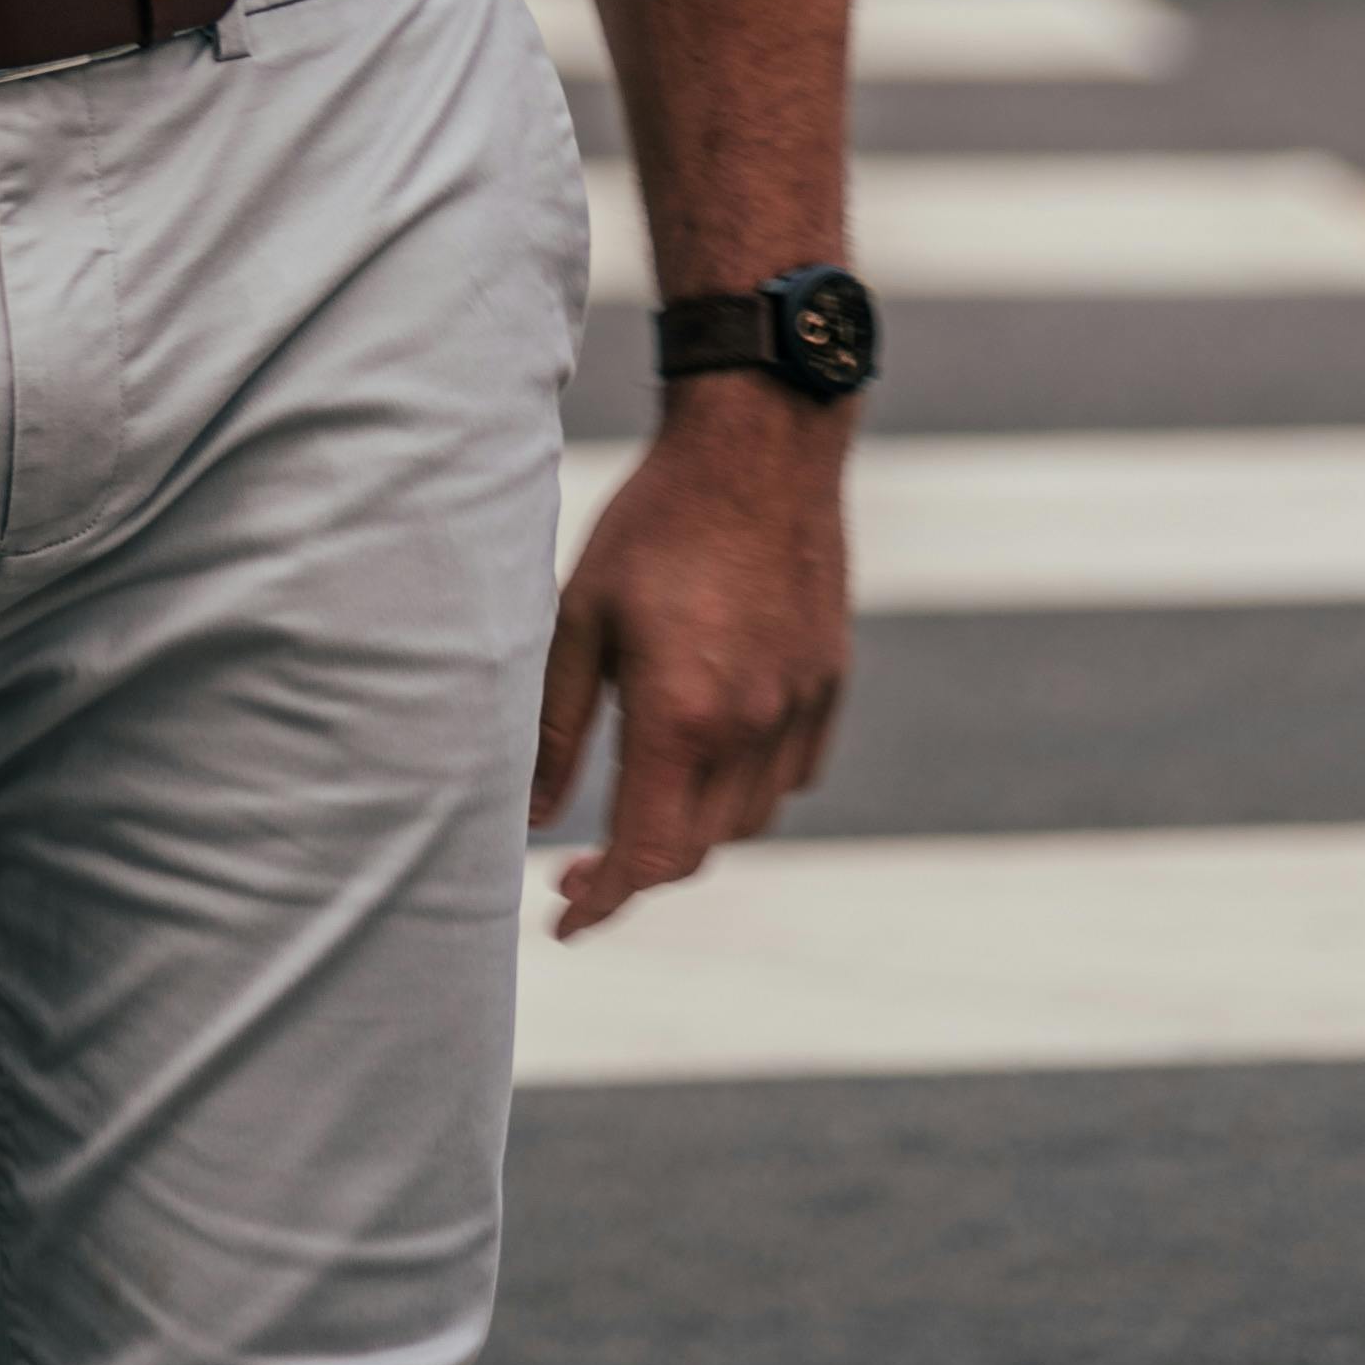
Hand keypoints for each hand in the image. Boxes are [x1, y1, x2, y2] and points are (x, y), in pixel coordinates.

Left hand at [529, 372, 849, 937]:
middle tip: (583, 868)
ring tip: (640, 804)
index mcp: (682, 714)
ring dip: (691, 832)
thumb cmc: (655, 521)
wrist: (759, 444)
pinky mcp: (830, 683)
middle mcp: (752, 726)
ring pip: (748, 820)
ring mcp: (801, 708)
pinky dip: (746, 791)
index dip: (603, 902)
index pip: (648, 856)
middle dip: (638, 873)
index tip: (563, 919)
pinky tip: (708, 759)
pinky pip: (790, 776)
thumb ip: (556, 728)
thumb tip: (534, 820)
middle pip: (697, 850)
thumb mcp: (580, 616)